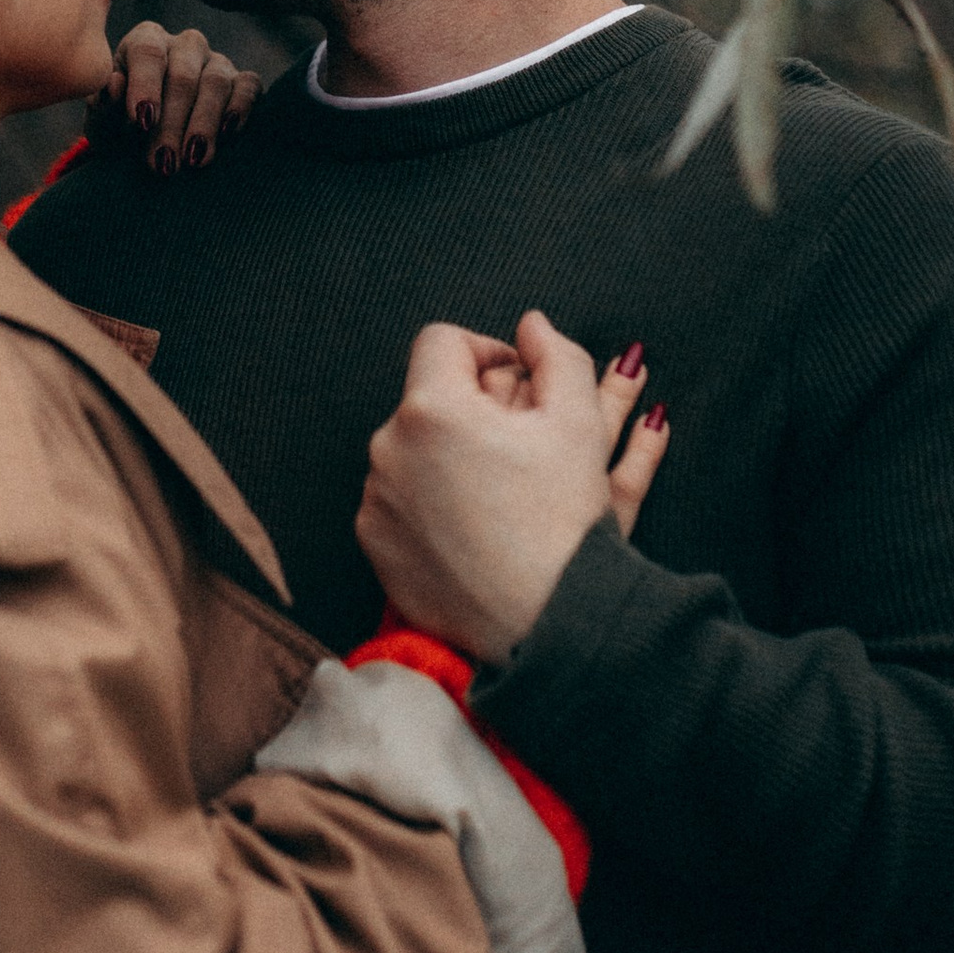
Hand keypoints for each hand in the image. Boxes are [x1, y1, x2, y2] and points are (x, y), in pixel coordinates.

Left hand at [102, 20, 261, 176]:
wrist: (148, 147)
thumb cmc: (120, 127)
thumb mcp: (105, 120)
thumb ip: (104, 103)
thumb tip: (114, 85)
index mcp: (146, 41)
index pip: (148, 53)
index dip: (145, 86)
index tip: (141, 122)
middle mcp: (184, 46)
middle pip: (183, 74)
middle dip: (172, 122)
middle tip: (163, 162)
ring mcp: (217, 61)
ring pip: (216, 82)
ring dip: (203, 124)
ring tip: (193, 160)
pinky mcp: (243, 82)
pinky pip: (248, 87)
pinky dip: (240, 109)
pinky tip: (227, 134)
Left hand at [358, 314, 668, 667]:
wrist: (549, 625)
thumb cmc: (565, 523)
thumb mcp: (579, 423)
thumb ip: (556, 354)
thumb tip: (531, 326)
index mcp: (432, 408)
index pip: (443, 342)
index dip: (488, 351)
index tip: (521, 381)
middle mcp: (388, 449)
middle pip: (429, 399)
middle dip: (474, 410)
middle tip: (523, 444)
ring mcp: (375, 501)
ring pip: (414, 451)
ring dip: (452, 456)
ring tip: (503, 491)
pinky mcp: (374, 546)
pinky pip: (399, 501)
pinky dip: (432, 502)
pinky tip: (477, 525)